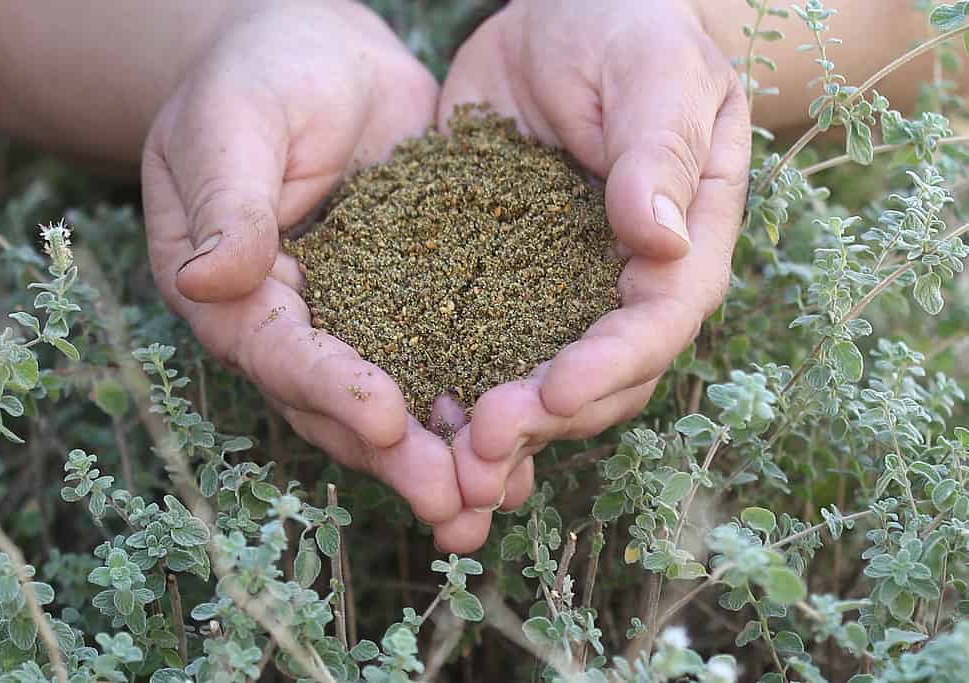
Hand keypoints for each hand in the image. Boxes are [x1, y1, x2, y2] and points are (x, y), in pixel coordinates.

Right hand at [142, 0, 468, 547]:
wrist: (318, 57)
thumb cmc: (257, 77)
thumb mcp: (233, 123)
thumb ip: (227, 200)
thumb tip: (206, 279)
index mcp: (235, 293)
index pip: (280, 353)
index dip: (331, 390)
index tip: (387, 420)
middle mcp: (295, 325)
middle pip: (342, 406)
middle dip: (399, 459)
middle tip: (455, 506)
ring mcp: (358, 319)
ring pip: (401, 401)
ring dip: (447, 456)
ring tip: (498, 501)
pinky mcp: (416, 300)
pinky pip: (448, 358)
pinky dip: (482, 401)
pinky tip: (531, 439)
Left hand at [437, 0, 751, 548]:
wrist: (564, 15)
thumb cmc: (630, 29)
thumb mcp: (652, 73)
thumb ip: (658, 151)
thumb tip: (661, 242)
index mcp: (683, 246)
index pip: (656, 325)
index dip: (607, 367)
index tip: (550, 393)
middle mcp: (624, 287)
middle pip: (598, 379)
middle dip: (540, 421)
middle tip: (477, 453)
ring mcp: (561, 292)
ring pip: (539, 381)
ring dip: (497, 430)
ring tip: (444, 464)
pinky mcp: (503, 281)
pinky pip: (481, 344)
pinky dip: (452, 384)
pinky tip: (410, 415)